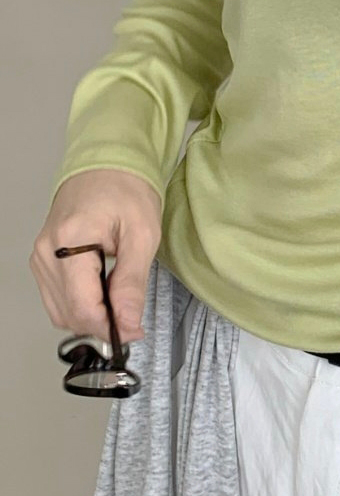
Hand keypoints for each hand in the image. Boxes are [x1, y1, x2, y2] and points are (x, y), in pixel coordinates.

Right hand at [30, 170, 161, 344]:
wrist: (108, 164)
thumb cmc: (127, 190)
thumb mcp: (142, 234)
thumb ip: (132, 282)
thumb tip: (128, 323)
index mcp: (69, 242)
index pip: (81, 306)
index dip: (109, 327)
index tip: (134, 332)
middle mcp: (46, 253)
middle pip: (68, 313)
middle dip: (102, 323)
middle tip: (133, 318)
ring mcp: (41, 258)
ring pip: (61, 311)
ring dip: (92, 316)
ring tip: (121, 300)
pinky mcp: (44, 260)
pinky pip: (58, 298)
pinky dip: (82, 304)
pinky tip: (105, 293)